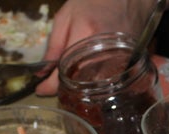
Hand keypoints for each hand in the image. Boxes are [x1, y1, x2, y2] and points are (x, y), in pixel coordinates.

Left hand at [36, 0, 159, 94]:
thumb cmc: (93, 3)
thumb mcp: (66, 17)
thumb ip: (53, 45)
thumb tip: (43, 73)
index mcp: (86, 34)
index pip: (65, 70)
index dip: (50, 84)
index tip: (40, 89)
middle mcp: (104, 50)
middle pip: (80, 83)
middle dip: (65, 87)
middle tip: (55, 83)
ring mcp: (119, 59)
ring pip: (95, 86)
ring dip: (80, 87)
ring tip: (72, 78)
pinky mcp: (128, 65)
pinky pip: (108, 82)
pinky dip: (96, 83)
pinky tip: (89, 75)